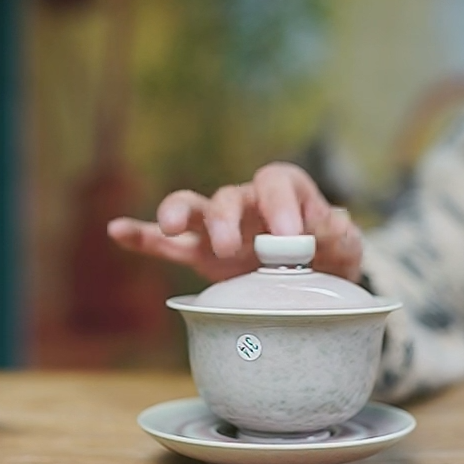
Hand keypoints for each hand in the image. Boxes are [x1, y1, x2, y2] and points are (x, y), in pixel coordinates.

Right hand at [107, 162, 363, 282]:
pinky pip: (166, 244)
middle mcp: (247, 204)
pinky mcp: (199, 255)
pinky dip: (142, 236)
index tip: (290, 235)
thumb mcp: (347, 248)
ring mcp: (219, 229)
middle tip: (230, 248)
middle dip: (225, 218)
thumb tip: (330, 221)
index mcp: (285, 193)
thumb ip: (341, 234)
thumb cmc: (332, 257)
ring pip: (193, 209)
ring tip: (171, 225)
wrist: (317, 281)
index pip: (277, 182)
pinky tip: (117, 231)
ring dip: (179, 213)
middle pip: (228, 197)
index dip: (281, 203)